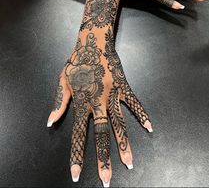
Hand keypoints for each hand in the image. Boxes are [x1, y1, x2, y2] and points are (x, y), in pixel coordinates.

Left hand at [47, 31, 151, 186]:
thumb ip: (59, 102)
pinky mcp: (123, 87)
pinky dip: (141, 114)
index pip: (79, 134)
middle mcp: (98, 102)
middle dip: (104, 157)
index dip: (77, 155)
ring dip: (124, 143)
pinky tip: (149, 127)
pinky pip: (134, 103)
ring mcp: (113, 95)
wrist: (93, 44)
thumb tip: (50, 122)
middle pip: (102, 133)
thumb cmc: (77, 63)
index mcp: (82, 102)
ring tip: (129, 162)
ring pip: (120, 123)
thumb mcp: (63, 81)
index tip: (77, 174)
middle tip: (107, 178)